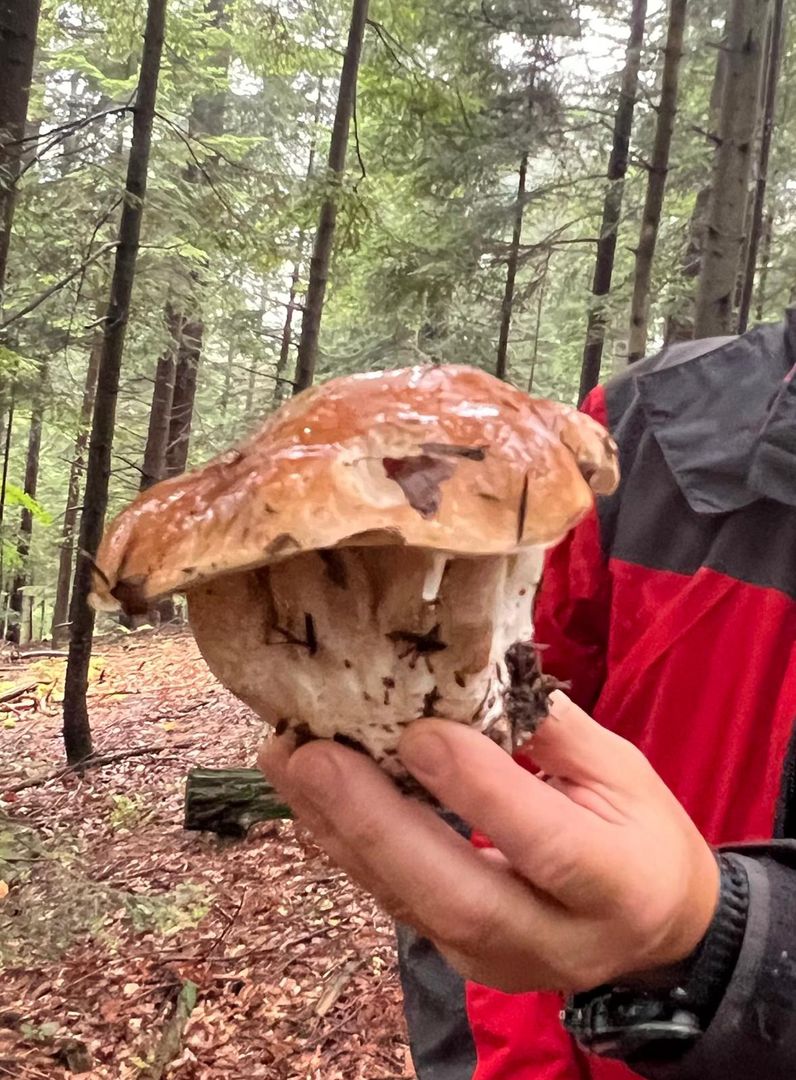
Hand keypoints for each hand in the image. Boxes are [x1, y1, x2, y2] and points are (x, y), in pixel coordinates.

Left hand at [258, 692, 718, 993]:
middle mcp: (556, 938)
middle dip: (376, 824)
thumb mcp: (621, 770)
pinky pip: (396, 906)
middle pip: (458, 896)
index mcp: (619, 882)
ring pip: (411, 906)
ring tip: (288, 763)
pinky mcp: (460, 961)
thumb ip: (552, 729)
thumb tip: (472, 673)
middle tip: (311, 756)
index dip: (479, 789)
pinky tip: (310, 798)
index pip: (546, 844)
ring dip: (340, 831)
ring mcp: (500, 962)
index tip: (417, 731)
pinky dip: (347, 848)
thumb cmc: (640, 833)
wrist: (655, 932)